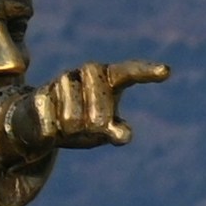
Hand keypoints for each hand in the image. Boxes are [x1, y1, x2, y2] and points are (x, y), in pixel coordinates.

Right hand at [33, 60, 167, 148]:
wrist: (38, 123)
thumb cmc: (82, 125)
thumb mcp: (104, 131)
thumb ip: (115, 131)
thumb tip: (122, 133)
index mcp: (108, 78)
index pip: (128, 72)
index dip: (146, 72)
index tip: (166, 71)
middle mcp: (87, 73)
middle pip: (99, 115)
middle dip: (93, 129)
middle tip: (86, 126)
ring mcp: (63, 80)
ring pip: (73, 121)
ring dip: (71, 131)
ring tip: (66, 123)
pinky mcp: (40, 95)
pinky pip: (52, 124)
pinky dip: (53, 132)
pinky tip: (50, 124)